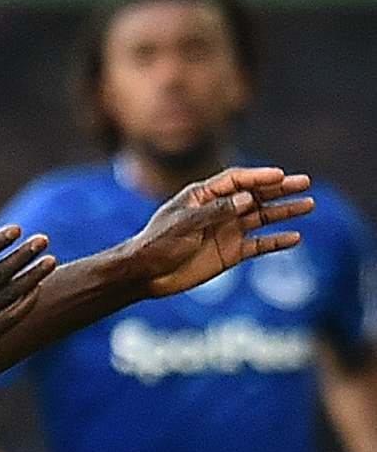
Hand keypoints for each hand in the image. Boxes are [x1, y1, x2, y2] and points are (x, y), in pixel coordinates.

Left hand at [121, 166, 315, 298]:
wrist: (144, 275)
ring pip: (261, 217)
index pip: (237, 180)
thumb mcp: (184, 224)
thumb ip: (217, 211)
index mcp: (203, 196)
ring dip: (284, 211)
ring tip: (308, 204)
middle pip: (255, 195)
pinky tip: (294, 238)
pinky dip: (275, 241)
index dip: (258, 177)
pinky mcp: (229, 253)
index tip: (279, 176)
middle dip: (279, 189)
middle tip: (304, 183)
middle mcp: (219, 210)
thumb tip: (249, 199)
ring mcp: (226, 231)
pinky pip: (258, 245)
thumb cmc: (157, 244)